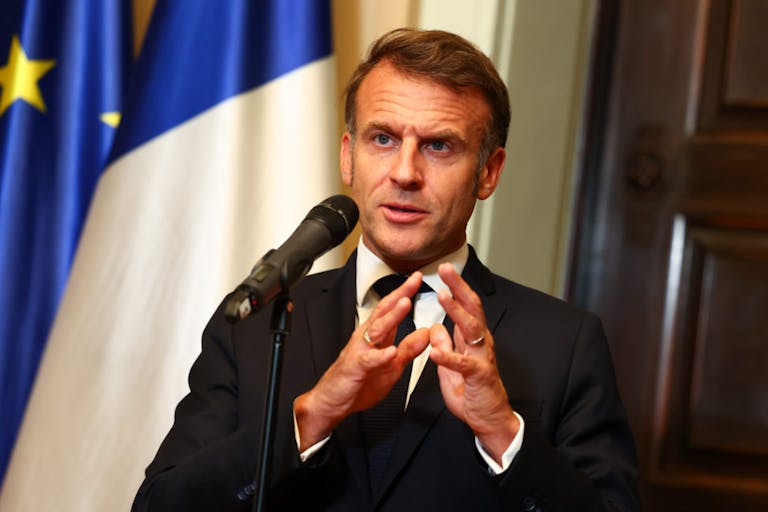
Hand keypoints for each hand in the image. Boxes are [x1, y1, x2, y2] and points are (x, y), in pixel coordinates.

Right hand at [294, 272, 429, 450]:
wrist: (332, 402)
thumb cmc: (358, 382)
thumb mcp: (391, 365)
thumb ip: (408, 349)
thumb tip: (426, 333)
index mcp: (376, 336)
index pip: (391, 308)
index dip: (405, 292)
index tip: (418, 278)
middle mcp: (366, 338)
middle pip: (384, 311)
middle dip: (399, 295)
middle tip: (413, 282)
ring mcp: (360, 351)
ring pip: (377, 329)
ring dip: (392, 316)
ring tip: (405, 304)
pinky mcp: (355, 368)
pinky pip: (368, 360)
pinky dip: (380, 356)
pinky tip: (390, 352)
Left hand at [429, 263, 518, 463]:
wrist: (489, 419)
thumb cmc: (471, 391)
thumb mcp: (451, 364)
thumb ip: (446, 344)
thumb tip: (435, 327)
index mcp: (472, 339)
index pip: (466, 306)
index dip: (455, 287)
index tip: (443, 269)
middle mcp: (481, 343)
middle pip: (472, 308)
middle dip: (458, 287)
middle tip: (445, 269)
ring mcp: (482, 358)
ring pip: (471, 328)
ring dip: (456, 311)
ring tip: (442, 296)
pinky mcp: (479, 376)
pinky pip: (464, 364)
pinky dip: (449, 357)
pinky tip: (435, 353)